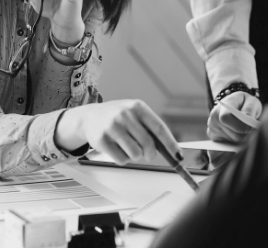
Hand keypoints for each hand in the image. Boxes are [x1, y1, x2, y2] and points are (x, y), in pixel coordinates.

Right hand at [55, 100, 182, 164]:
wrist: (89, 117)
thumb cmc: (117, 117)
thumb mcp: (133, 114)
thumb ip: (149, 127)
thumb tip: (169, 149)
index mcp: (137, 106)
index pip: (159, 128)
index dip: (170, 144)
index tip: (178, 156)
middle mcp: (125, 115)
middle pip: (148, 144)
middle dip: (149, 154)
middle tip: (146, 154)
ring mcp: (112, 127)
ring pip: (136, 154)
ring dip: (135, 156)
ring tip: (127, 146)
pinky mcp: (102, 140)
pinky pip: (122, 160)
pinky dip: (122, 159)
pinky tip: (116, 148)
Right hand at [207, 92, 261, 142]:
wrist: (234, 105)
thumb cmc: (245, 103)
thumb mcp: (250, 101)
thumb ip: (250, 108)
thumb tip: (248, 118)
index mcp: (222, 106)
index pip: (225, 118)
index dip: (239, 126)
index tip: (251, 129)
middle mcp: (214, 117)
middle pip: (233, 135)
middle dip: (246, 136)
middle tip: (253, 132)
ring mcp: (212, 128)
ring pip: (232, 143)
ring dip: (242, 140)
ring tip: (246, 132)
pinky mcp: (213, 137)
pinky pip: (226, 147)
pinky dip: (234, 145)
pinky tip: (237, 137)